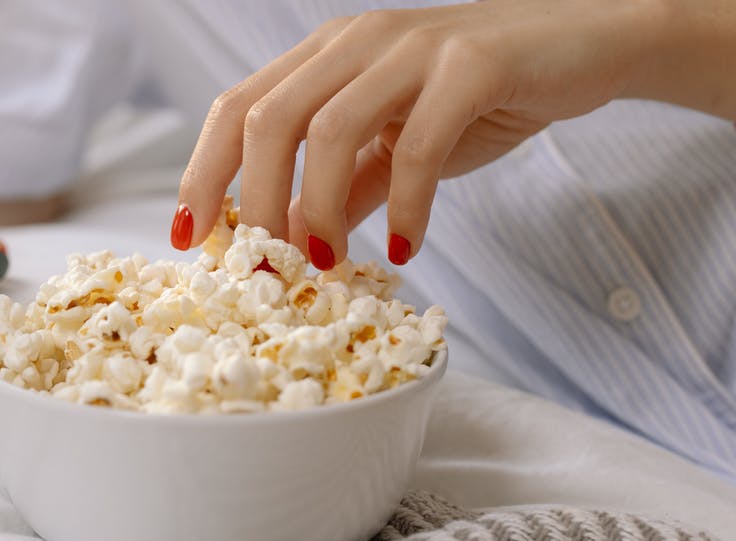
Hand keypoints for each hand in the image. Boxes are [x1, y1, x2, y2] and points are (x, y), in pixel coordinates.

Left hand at [174, 0, 675, 267]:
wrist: (583, 46)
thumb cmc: (480, 94)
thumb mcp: (394, 145)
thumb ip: (342, 188)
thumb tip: (292, 243)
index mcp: (324, 56)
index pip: (236, 108)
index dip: (202, 172)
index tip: (187, 237)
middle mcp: (355, 41)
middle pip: (267, 119)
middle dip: (251, 202)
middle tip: (263, 267)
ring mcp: (411, 47)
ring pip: (329, 129)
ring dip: (317, 209)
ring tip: (327, 266)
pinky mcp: (472, 65)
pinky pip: (417, 145)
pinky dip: (403, 206)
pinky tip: (405, 248)